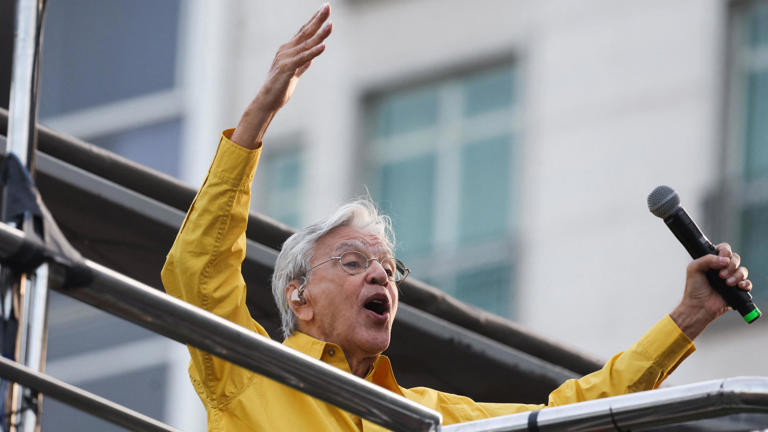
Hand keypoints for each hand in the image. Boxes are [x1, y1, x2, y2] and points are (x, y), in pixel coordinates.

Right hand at [231, 4, 331, 148]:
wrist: (266, 101)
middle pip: (305, 32)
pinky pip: (303, 59)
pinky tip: (324, 47)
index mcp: (288, 50)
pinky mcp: (287, 69)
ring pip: (306, 44)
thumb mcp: (295, 72)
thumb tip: (313, 54)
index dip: (315, 20)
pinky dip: (314, 52)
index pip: (304, 31)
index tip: (325, 8)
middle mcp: (286, 50)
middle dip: (318, 19)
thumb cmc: (279, 88)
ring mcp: (286, 58)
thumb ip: (304, 62)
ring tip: (331, 25)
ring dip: (320, 34)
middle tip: (328, 6)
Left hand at [670, 243, 752, 339]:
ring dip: (736, 275)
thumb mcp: (694, 268)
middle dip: (730, 265)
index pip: (724, 249)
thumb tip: (725, 260)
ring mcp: (730, 278)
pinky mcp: (737, 290)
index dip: (725, 251)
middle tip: (720, 275)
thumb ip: (707, 259)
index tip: (721, 258)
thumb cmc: (694, 288)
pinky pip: (747, 283)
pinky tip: (738, 286)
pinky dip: (745, 283)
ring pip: (742, 270)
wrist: (698, 306)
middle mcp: (722, 268)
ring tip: (726, 283)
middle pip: (735, 258)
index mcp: (712, 261)